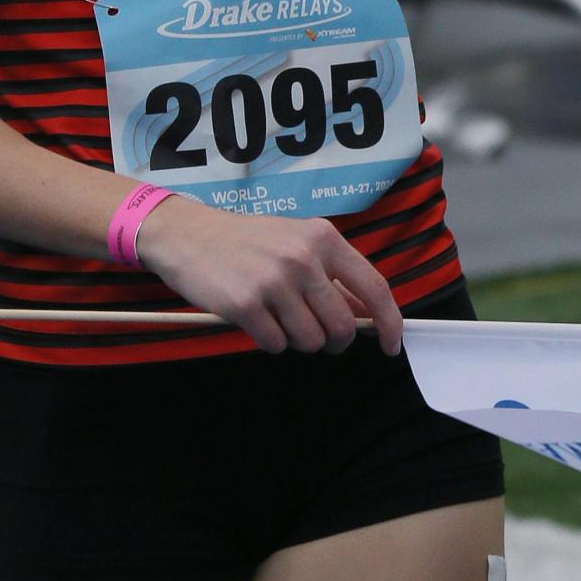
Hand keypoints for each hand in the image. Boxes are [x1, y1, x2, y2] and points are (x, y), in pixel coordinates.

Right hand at [136, 196, 403, 357]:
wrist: (188, 234)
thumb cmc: (248, 241)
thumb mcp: (296, 242)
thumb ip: (332, 274)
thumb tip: (369, 314)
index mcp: (323, 238)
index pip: (373, 287)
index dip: (390, 322)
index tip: (393, 345)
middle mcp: (302, 258)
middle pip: (343, 326)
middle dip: (333, 340)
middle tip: (315, 334)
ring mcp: (274, 282)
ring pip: (310, 341)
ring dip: (297, 339)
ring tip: (277, 315)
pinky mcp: (245, 304)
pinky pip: (276, 345)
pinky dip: (270, 341)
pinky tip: (256, 319)